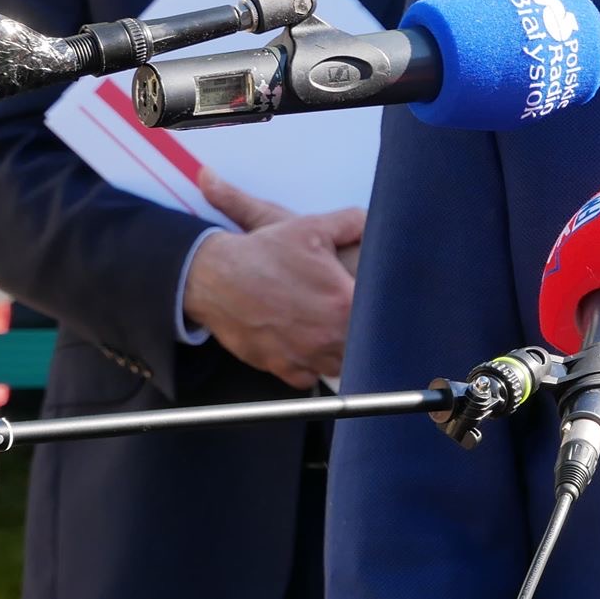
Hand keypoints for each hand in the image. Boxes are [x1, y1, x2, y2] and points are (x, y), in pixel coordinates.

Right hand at [180, 169, 367, 389]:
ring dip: (342, 353)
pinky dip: (312, 366)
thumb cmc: (264, 252)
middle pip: (364, 347)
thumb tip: (373, 222)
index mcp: (343, 300)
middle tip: (362, 323)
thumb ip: (351, 222)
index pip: (381, 317)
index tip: (382, 307)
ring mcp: (304, 355)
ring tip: (338, 335)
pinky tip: (310, 347)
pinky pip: (309, 378)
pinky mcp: (281, 367)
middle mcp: (328, 334)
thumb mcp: (312, 227)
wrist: (216, 277)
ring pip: (339, 366)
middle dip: (365, 334)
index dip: (383, 311)